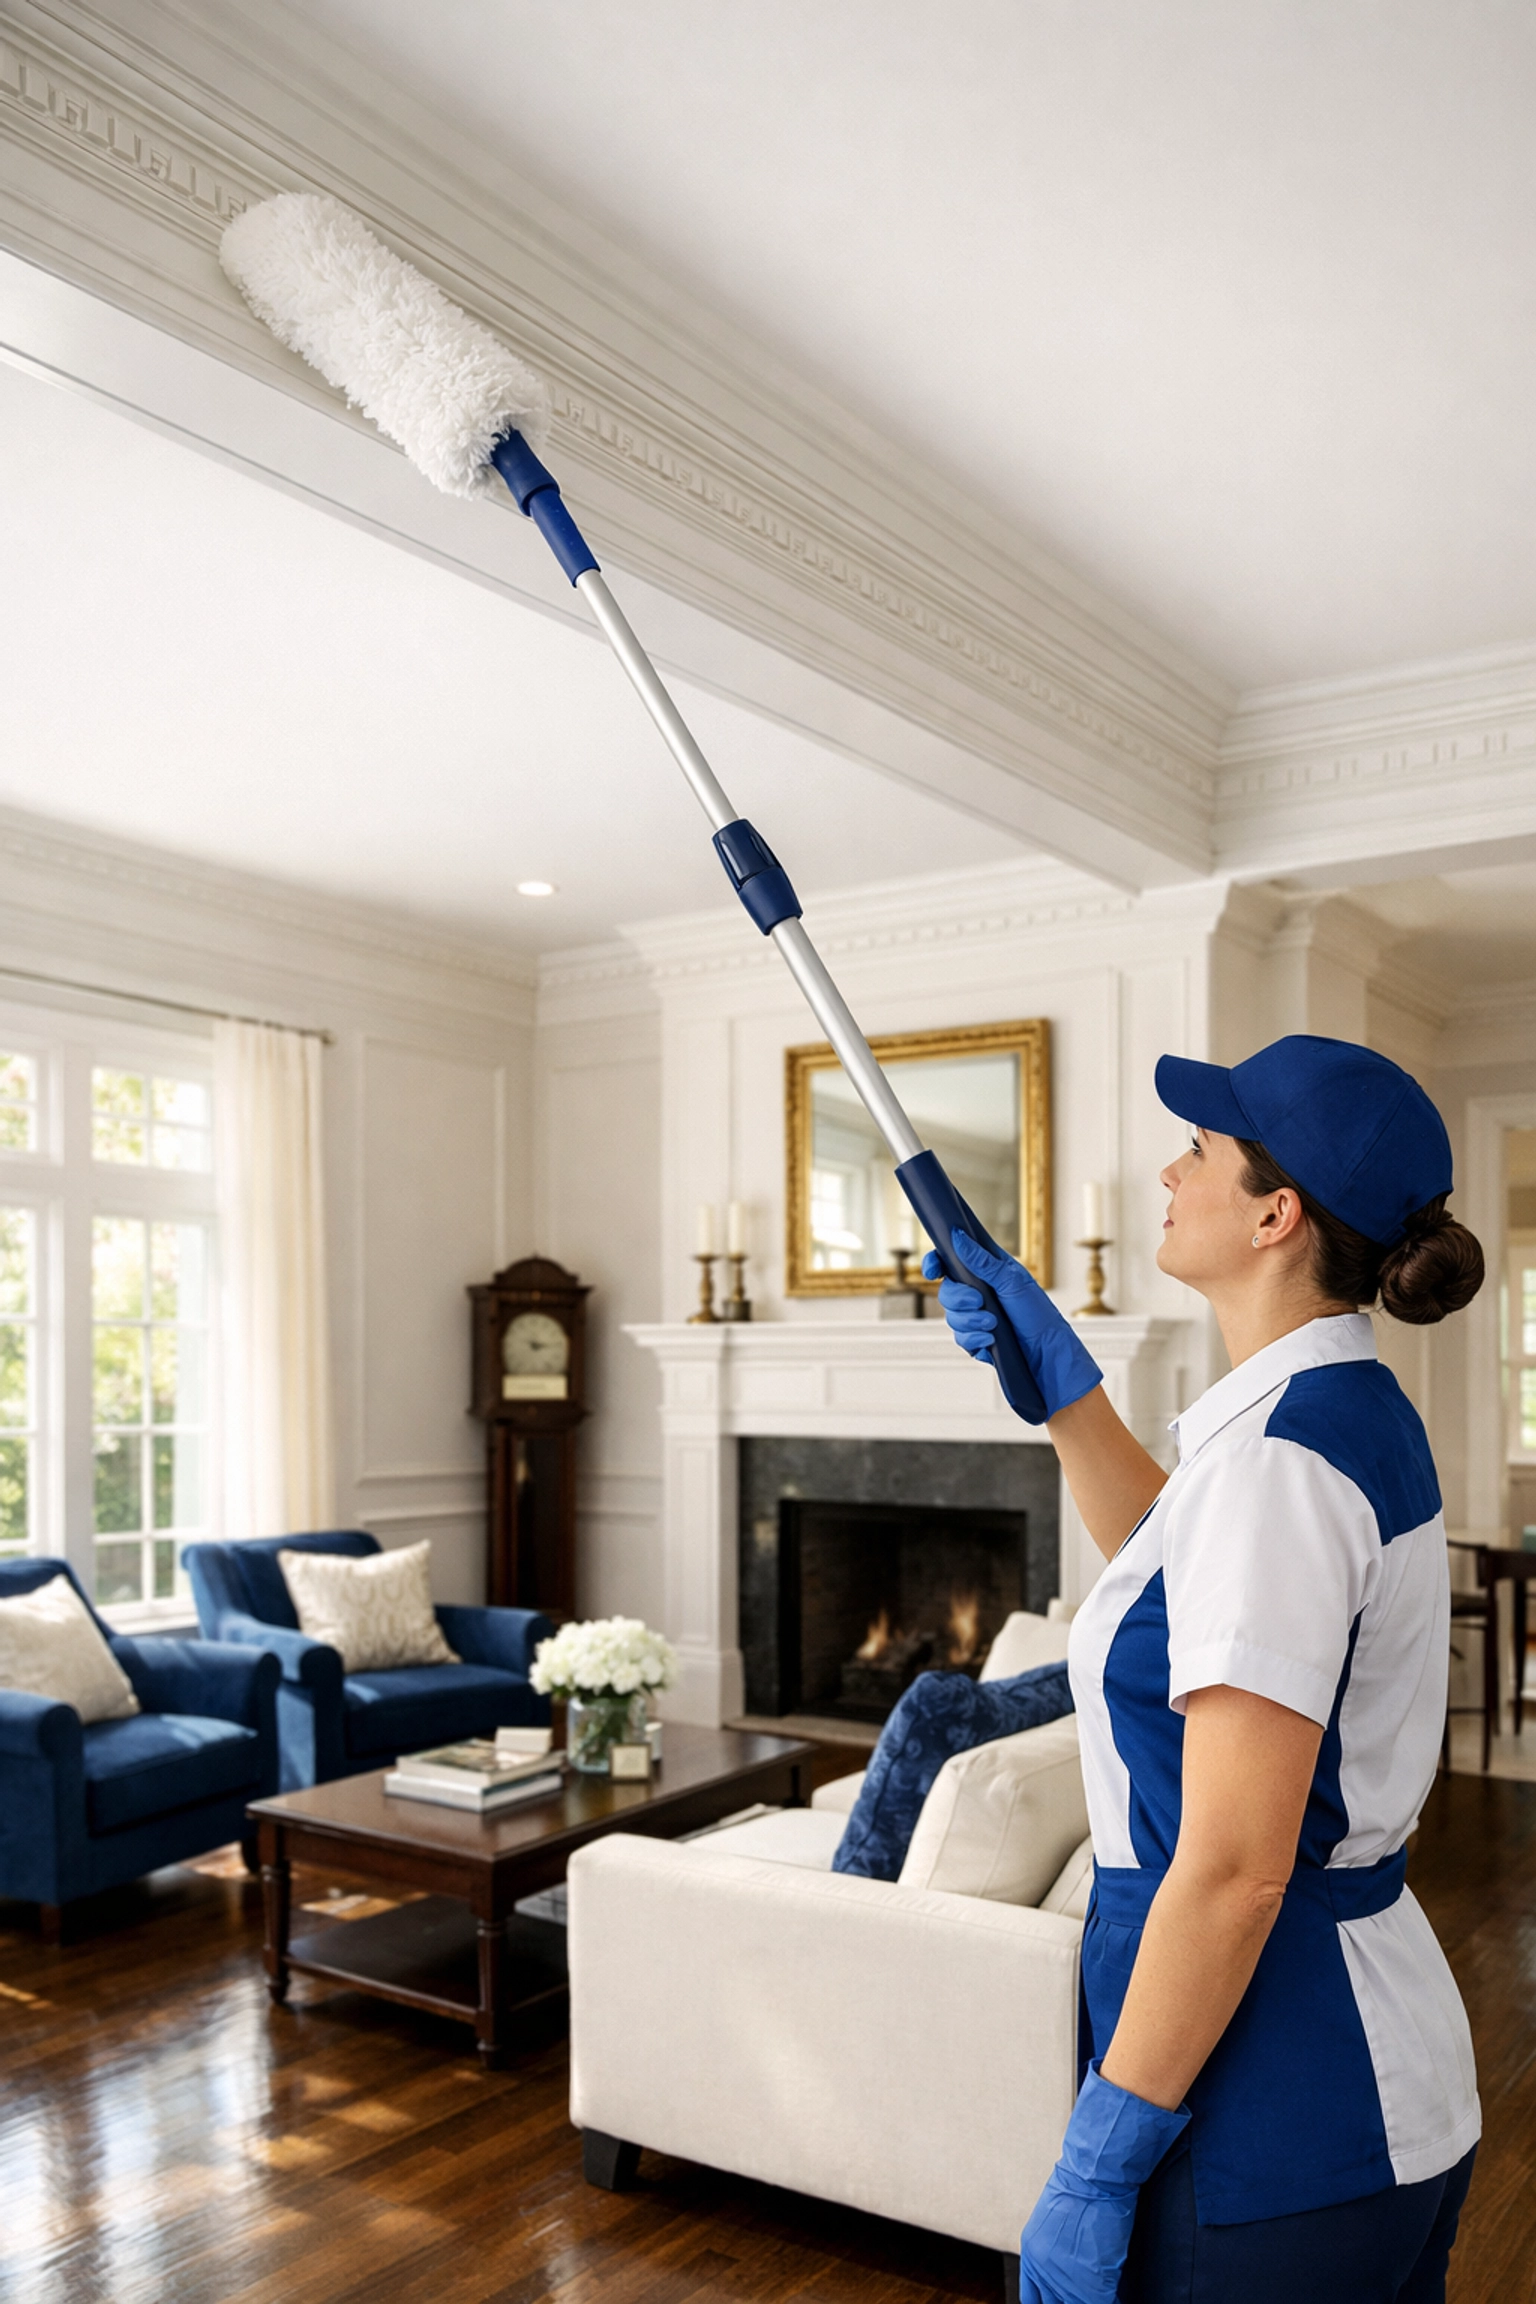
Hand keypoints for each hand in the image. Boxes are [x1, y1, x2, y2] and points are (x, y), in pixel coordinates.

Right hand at [922, 1230, 1102, 1421]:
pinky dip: (974, 1339)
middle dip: (959, 1299)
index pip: (951, 1262)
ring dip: (970, 1321)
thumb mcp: (1012, 1281)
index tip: (934, 1271)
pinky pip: (960, 1338)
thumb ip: (982, 1261)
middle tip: (979, 1301)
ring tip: (993, 1325)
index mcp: (986, 1271)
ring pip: (951, 1317)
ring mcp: (975, 1317)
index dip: (936, 1263)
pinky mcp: (976, 1339)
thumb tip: (958, 1238)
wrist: (1047, 1353)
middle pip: (946, 1291)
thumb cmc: (1038, 1313)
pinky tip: (991, 1340)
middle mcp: (978, 1292)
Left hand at [1017, 2065, 1189, 2303]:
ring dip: (1092, 2300)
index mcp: (1032, 2253)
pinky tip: (1119, 2293)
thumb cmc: (1082, 2184)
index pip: (1032, 2298)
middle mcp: (1043, 2271)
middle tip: (1086, 2294)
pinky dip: (1114, 2300)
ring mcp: (1066, 2281)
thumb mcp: (1057, 2216)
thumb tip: (1074, 2264)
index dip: (1048, 2301)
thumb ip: (1058, 2249)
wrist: (1095, 2174)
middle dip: (1070, 2302)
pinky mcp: (1092, 2285)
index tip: (1059, 2299)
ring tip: (1105, 2291)